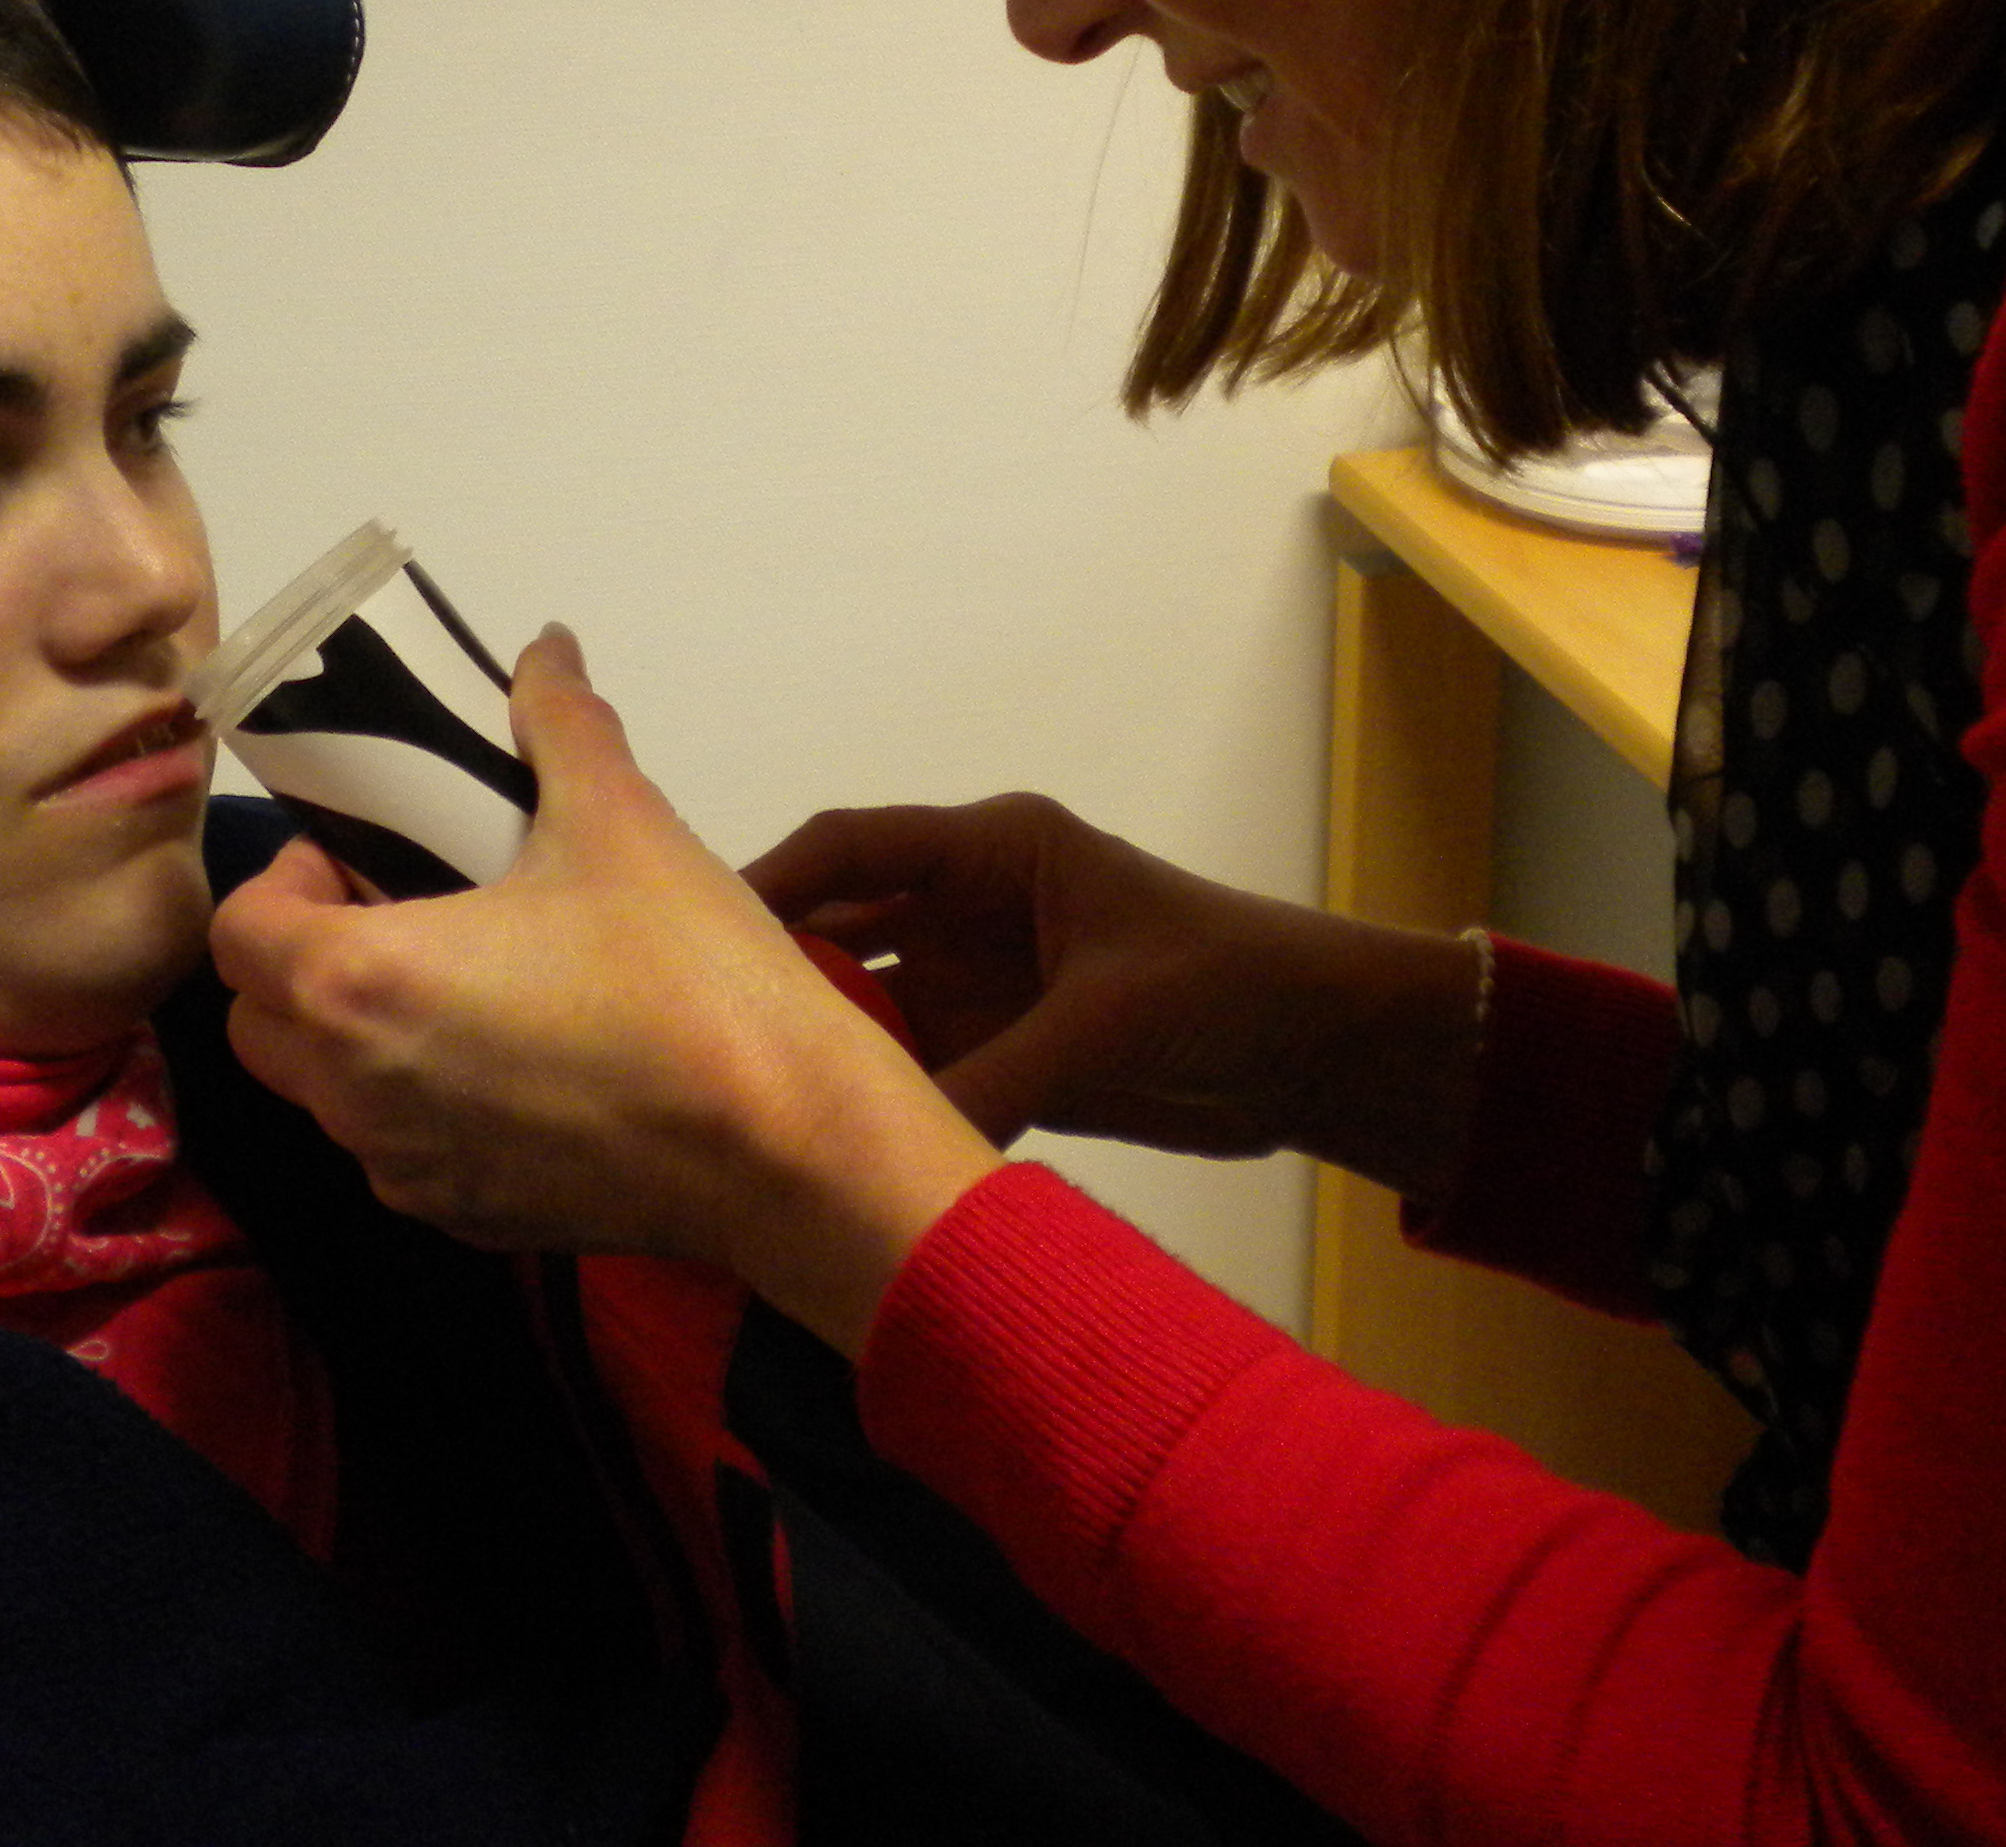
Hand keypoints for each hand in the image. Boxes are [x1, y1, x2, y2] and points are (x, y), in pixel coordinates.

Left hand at [208, 628, 1002, 1353]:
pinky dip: (423, 1105)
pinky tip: (524, 1062)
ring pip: (326, 1095)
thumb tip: (544, 646)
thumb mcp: (622, 821)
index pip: (238, 931)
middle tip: (407, 910)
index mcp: (359, 984)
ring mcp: (407, 1171)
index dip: (287, 881)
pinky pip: (400, 1153)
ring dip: (358, 1036)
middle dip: (305, 961)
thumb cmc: (685, 973)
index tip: (369, 857)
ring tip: (469, 981)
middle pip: (260, 1022)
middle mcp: (353, 1094)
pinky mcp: (466, 1222)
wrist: (785, 1145)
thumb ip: (560, 723)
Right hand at [747, 795, 1486, 1203]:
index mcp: (996, 853)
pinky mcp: (999, 1059)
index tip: (697, 935)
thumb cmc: (1231, 988)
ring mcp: (978, 989)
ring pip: (864, 1015)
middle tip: (686, 1035)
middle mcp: (967, 913)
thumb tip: (892, 1154)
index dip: (771, 882)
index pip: (853, 849)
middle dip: (769, 974)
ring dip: (815, 1054)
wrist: (1318, 1055)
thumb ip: (998, 1080)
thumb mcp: (1107, 1024)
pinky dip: (868, 1114)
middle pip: (838, 932)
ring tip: (732, 1104)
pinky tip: (812, 1155)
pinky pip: (909, 1083)